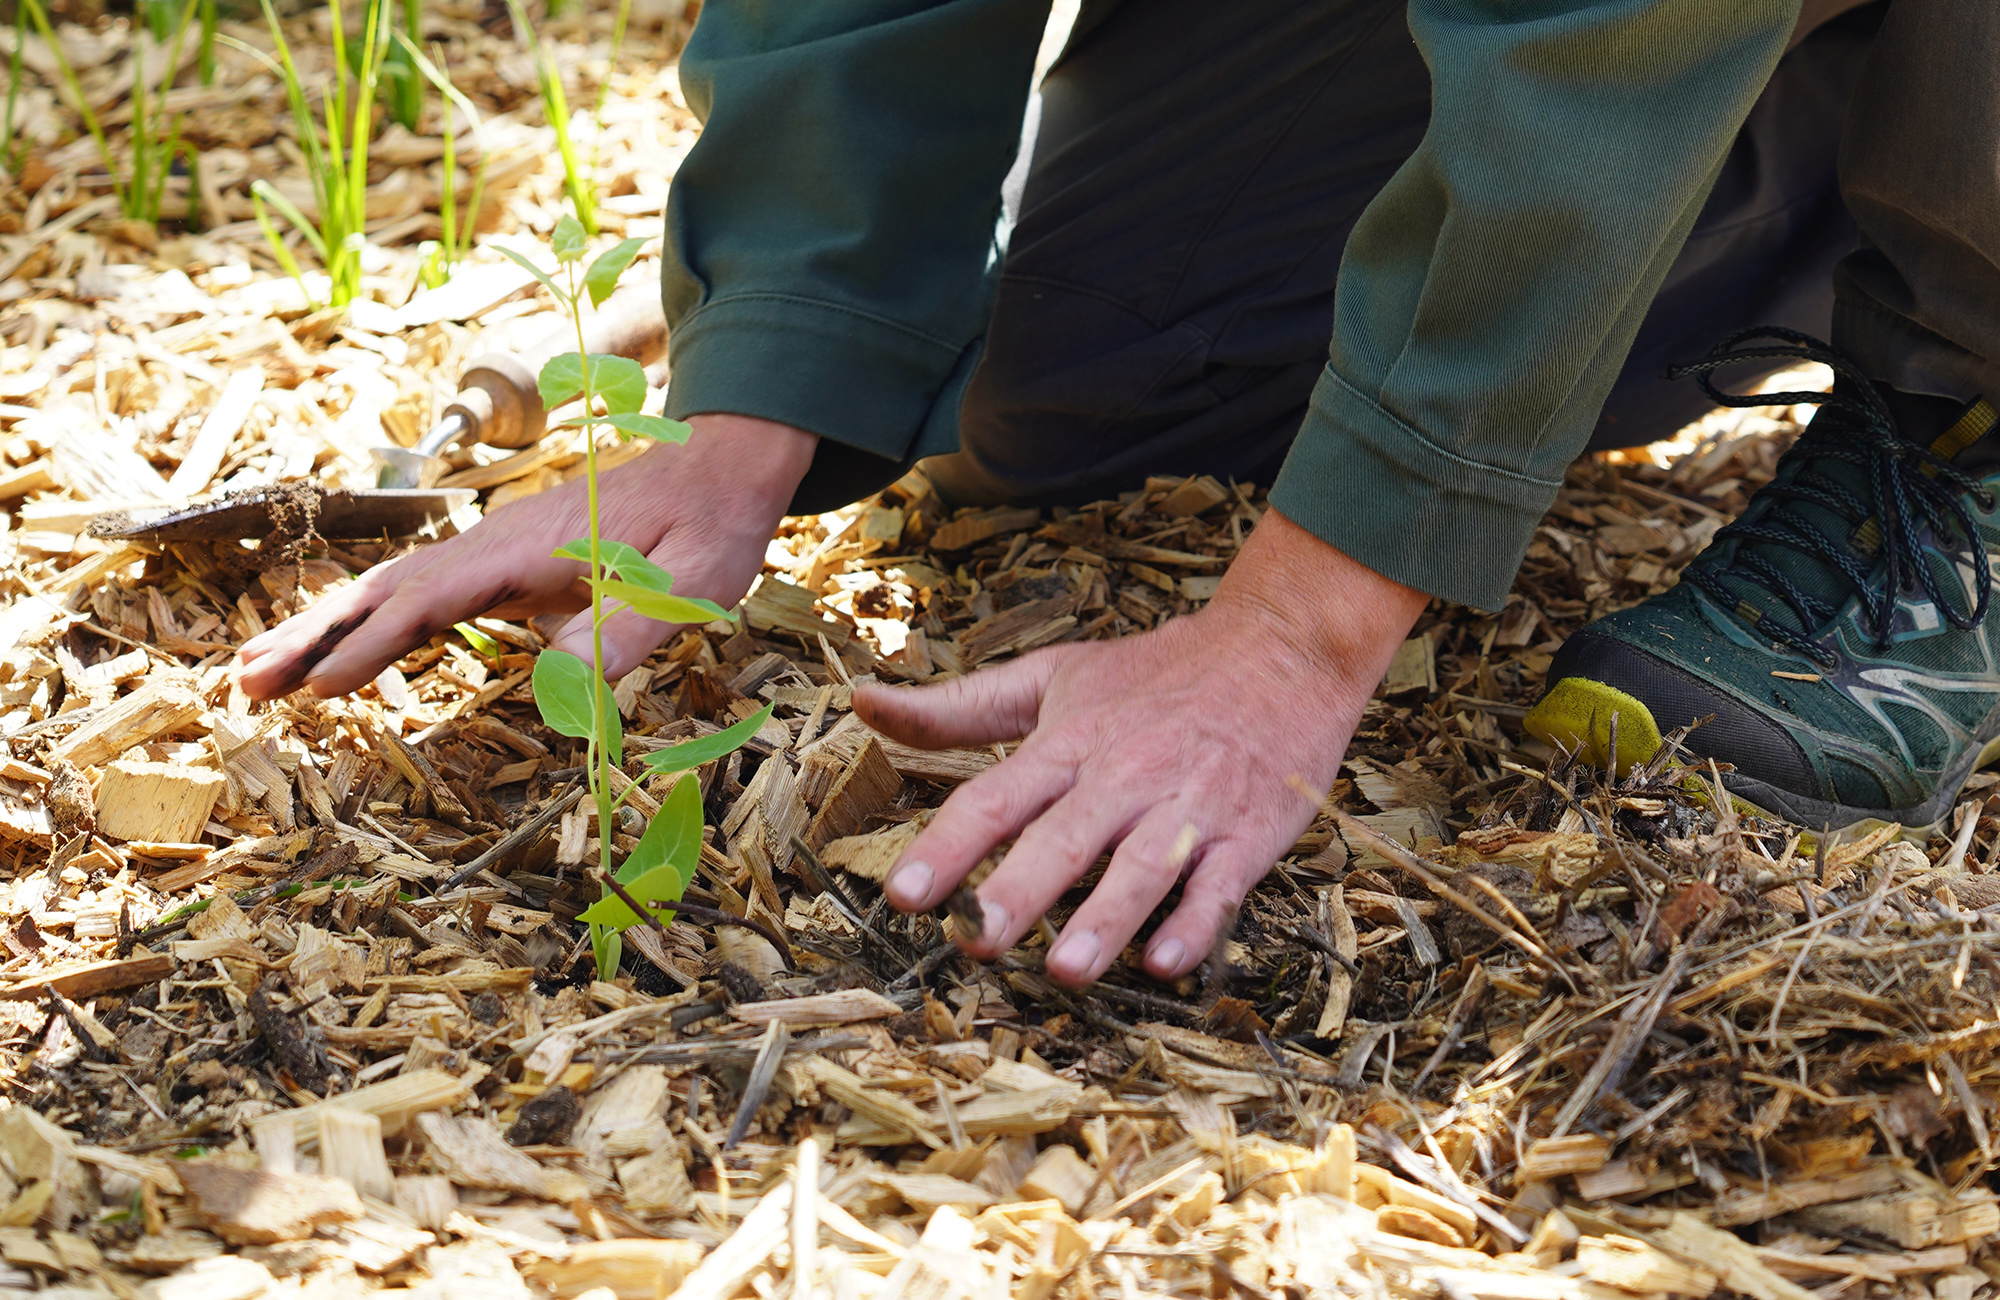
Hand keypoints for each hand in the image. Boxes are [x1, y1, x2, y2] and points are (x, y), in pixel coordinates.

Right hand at [236, 415, 817, 698]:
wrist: (723, 465)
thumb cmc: (711, 524)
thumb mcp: (691, 581)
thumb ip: (632, 627)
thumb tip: (571, 681)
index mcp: (531, 547)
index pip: (432, 599)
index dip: (373, 643)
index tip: (322, 684)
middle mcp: (497, 542)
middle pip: (388, 589)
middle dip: (314, 635)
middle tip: (245, 682)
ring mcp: (496, 549)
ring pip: (394, 589)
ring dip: (325, 628)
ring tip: (259, 673)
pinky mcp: (508, 562)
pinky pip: (424, 594)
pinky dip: (372, 622)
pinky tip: (339, 650)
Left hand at [853, 508, 1426, 986]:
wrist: (1281, 650)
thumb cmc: (1155, 674)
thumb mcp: (1053, 676)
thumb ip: (958, 707)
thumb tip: (861, 702)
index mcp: (1071, 742)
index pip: (998, 796)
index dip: (949, 845)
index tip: (905, 894)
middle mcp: (1124, 775)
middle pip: (1065, 836)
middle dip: (1021, 890)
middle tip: (977, 940)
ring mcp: (1188, 806)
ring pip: (1144, 866)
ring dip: (1107, 918)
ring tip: (1069, 970)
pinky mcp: (1248, 834)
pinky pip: (1221, 884)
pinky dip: (1196, 923)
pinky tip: (1167, 961)